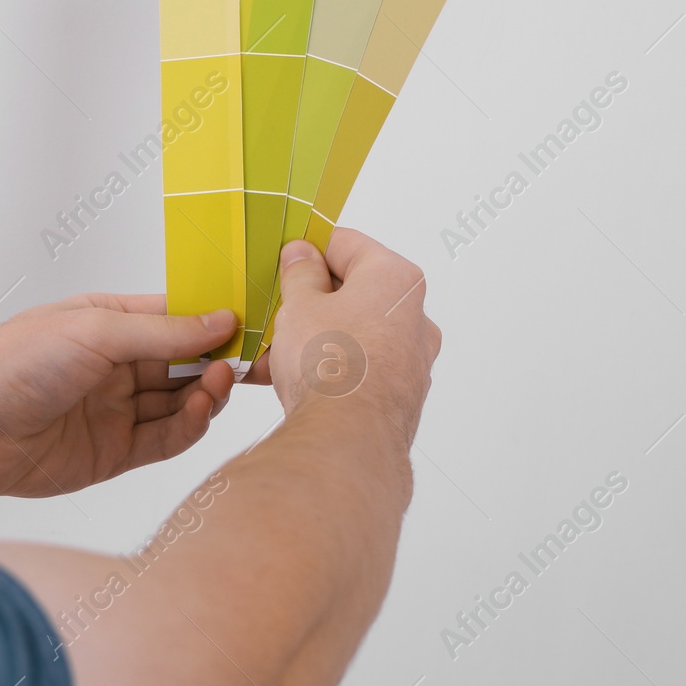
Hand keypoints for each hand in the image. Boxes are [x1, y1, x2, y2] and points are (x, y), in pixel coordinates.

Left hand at [0, 294, 238, 498]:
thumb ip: (163, 331)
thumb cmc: (15, 361)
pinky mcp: (113, 454)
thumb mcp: (96, 330)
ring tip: (223, 382)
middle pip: (186, 363)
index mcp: (110, 322)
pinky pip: (165, 440)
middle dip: (221, 360)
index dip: (216, 319)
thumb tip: (220, 320)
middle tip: (257, 359)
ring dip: (208, 393)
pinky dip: (189, 427)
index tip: (255, 321)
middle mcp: (116, 366)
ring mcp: (116, 411)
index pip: (177, 316)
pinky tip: (201, 410)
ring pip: (181, 402)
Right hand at [247, 229, 440, 442]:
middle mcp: (414, 316)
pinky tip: (289, 382)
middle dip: (310, 302)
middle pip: (353, 292)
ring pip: (353, 335)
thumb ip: (300, 274)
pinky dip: (328, 369)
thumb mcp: (299, 305)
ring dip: (314, 338)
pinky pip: (359, 369)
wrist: (347, 440)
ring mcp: (412, 360)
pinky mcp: (401, 396)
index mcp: (395, 278)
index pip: (346, 244)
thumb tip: (303, 256)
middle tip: (275, 310)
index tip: (284, 261)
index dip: (309, 250)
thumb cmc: (329, 363)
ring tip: (271, 354)